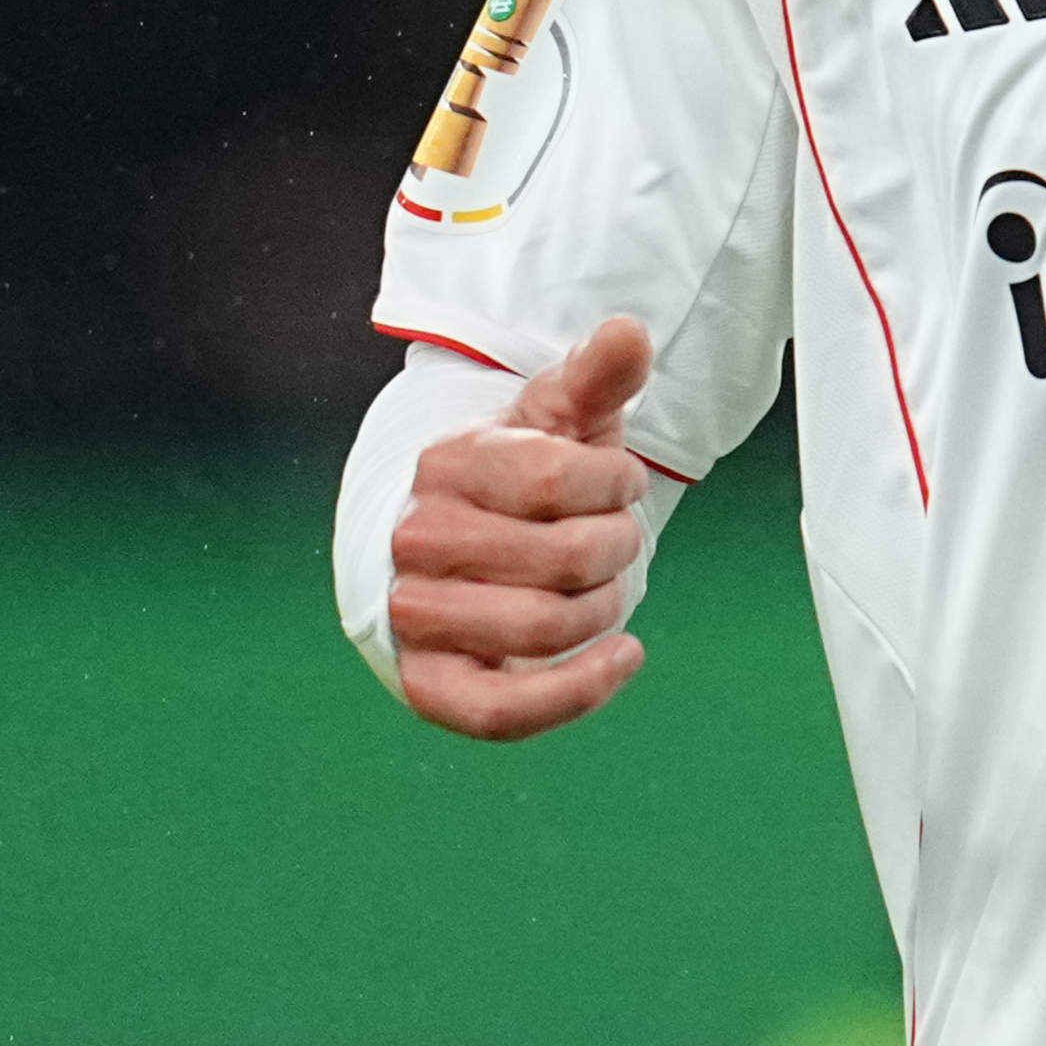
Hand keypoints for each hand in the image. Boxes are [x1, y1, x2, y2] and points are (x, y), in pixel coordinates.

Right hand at [385, 315, 658, 739]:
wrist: (466, 540)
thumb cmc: (526, 473)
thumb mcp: (561, 416)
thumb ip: (596, 376)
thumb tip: (629, 333)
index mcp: (446, 465)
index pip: (555, 479)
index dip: (612, 483)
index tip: (618, 481)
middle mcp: (417, 540)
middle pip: (564, 559)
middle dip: (617, 547)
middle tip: (616, 537)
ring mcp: (415, 617)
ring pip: (543, 628)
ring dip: (604, 608)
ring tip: (607, 589)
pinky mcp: (431, 687)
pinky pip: (502, 713)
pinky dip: (576, 692)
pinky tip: (625, 656)